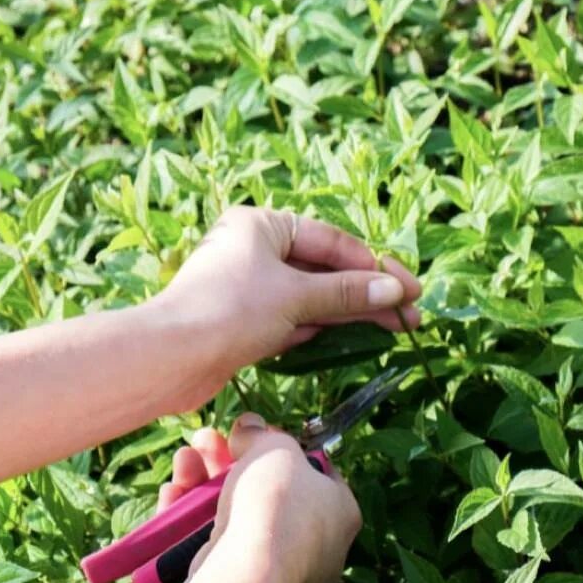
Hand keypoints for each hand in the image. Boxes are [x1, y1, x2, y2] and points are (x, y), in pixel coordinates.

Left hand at [156, 206, 421, 392]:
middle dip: (368, 292)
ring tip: (396, 327)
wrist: (170, 358)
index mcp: (262, 225)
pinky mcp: (245, 322)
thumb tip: (395, 290)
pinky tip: (357, 337)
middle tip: (412, 314)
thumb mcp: (296, 296)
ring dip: (351, 312)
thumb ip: (347, 293)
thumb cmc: (229, 311)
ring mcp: (249, 287)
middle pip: (324, 269)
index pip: (332, 241)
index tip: (411, 289)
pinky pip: (295, 319)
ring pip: (312, 297)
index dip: (374, 266)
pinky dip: (324, 327)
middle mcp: (254, 250)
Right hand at [159, 414, 361, 582]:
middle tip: (209, 440)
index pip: (316, 474)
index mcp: (341, 514)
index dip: (284, 450)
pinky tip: (174, 491)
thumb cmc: (278, 504)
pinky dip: (192, 518)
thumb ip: (264, 434)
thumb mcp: (277, 449)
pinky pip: (216, 543)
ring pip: (236, 516)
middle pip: (268, 493)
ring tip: (186, 457)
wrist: (249, 570)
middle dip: (231, 462)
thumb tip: (250, 426)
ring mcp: (276, 568)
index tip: (258, 435)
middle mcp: (315, 546)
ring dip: (205, 484)